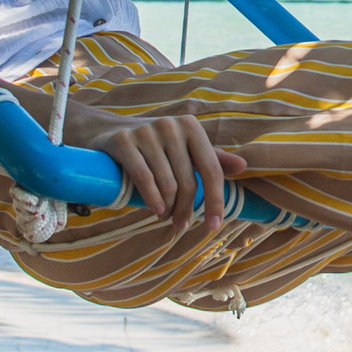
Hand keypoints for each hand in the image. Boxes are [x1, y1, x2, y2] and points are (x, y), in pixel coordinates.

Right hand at [89, 112, 246, 235]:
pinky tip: (156, 211)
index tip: (214, 225)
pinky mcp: (124, 141)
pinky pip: (144, 178)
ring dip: (168, 208)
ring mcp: (146, 132)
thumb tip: (243, 166)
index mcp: (191, 127)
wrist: (108, 130)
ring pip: (167, 184)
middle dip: (186, 209)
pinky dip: (152, 198)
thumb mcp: (184, 148)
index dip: (216, 200)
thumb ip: (212, 157)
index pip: (211, 169)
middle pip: (188, 182)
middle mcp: (171, 126)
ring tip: (166, 217)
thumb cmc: (155, 145)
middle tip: (181, 224)